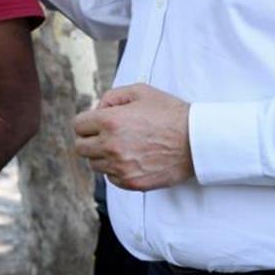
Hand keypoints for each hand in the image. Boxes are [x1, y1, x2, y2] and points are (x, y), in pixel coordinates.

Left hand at [73, 83, 192, 190]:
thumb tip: (97, 110)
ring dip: (103, 155)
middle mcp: (111, 146)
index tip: (97, 122)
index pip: (78, 126)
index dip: (87, 122)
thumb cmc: (170, 113)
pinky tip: (131, 159)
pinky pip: (111, 178)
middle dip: (90, 139)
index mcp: (110, 121)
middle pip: (81, 147)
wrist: (196, 141)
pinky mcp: (131, 183)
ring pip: (94, 165)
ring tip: (123, 146)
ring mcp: (121, 167)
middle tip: (106, 135)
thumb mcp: (140, 91)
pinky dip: (116, 170)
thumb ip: (112, 97)